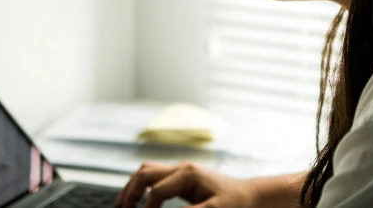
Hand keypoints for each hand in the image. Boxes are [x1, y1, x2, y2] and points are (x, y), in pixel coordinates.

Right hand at [114, 160, 260, 207]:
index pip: (157, 190)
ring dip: (132, 187)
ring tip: (122, 206)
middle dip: (129, 192)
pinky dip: (142, 187)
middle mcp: (182, 168)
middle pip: (145, 172)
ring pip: (147, 171)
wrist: (250, 195)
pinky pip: (154, 177)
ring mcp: (180, 170)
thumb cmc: (235, 203)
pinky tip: (137, 202)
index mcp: (188, 174)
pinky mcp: (181, 177)